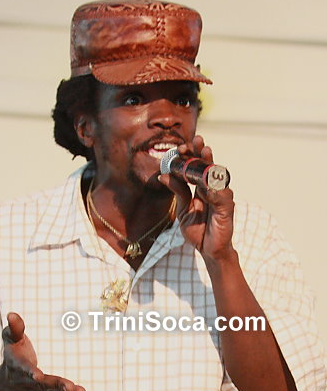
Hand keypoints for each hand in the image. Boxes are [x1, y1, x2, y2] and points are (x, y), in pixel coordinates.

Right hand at [2, 312, 89, 390]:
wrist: (9, 379)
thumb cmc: (14, 351)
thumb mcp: (10, 338)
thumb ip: (14, 328)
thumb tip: (11, 313)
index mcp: (17, 366)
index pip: (24, 369)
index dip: (30, 372)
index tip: (37, 376)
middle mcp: (27, 382)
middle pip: (43, 384)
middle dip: (57, 386)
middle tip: (70, 388)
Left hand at [158, 135, 234, 261]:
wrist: (208, 250)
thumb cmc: (198, 230)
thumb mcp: (183, 209)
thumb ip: (178, 192)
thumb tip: (163, 175)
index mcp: (202, 188)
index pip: (197, 167)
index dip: (191, 155)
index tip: (181, 147)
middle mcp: (213, 189)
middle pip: (209, 166)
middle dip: (202, 152)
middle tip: (196, 140)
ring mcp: (221, 197)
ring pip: (217, 176)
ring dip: (211, 164)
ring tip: (205, 152)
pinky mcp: (227, 209)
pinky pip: (222, 196)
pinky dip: (215, 188)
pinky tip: (207, 182)